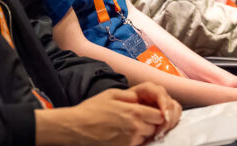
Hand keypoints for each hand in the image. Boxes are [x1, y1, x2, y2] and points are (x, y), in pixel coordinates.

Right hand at [35, 83, 178, 145]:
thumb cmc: (91, 110)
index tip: (149, 111)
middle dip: (151, 123)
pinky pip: (138, 145)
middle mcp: (135, 127)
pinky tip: (123, 134)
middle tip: (139, 119)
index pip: (159, 115)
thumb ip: (130, 95)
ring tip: (129, 127)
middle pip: (155, 128)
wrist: (76, 128)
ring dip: (143, 133)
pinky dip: (135, 140)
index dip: (156, 113)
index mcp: (134, 111)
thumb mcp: (111, 94)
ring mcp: (130, 140)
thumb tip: (141, 98)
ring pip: (147, 137)